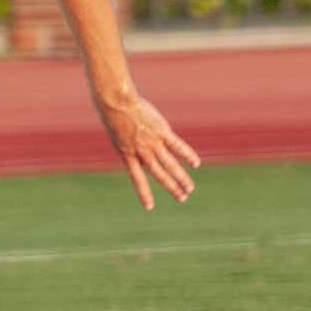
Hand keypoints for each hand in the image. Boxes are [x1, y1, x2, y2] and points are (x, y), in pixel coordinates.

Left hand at [96, 92, 200, 209]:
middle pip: (159, 175)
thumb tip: (141, 155)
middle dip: (171, 188)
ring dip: (181, 178)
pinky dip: (187, 155)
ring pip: (170, 165)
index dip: (144, 194)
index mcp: (127, 155)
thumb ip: (130, 147)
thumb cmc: (114, 116)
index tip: (149, 208)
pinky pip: (177, 146)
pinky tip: (195, 164)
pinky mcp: (162, 132)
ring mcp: (152, 143)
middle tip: (182, 198)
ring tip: (190, 189)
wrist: (117, 103)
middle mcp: (142, 152)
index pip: (137, 179)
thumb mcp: (118, 136)